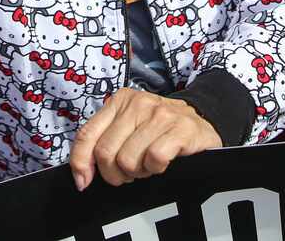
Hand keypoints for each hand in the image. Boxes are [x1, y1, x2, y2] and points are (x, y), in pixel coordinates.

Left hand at [68, 88, 220, 189]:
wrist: (204, 124)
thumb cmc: (160, 132)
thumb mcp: (129, 129)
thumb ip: (102, 144)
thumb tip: (81, 178)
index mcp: (120, 101)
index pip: (87, 134)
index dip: (80, 163)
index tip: (84, 183)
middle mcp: (138, 103)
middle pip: (106, 153)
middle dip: (116, 173)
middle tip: (132, 172)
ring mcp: (160, 114)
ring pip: (128, 160)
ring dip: (139, 172)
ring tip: (149, 164)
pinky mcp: (181, 128)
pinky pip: (154, 159)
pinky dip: (157, 169)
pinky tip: (165, 162)